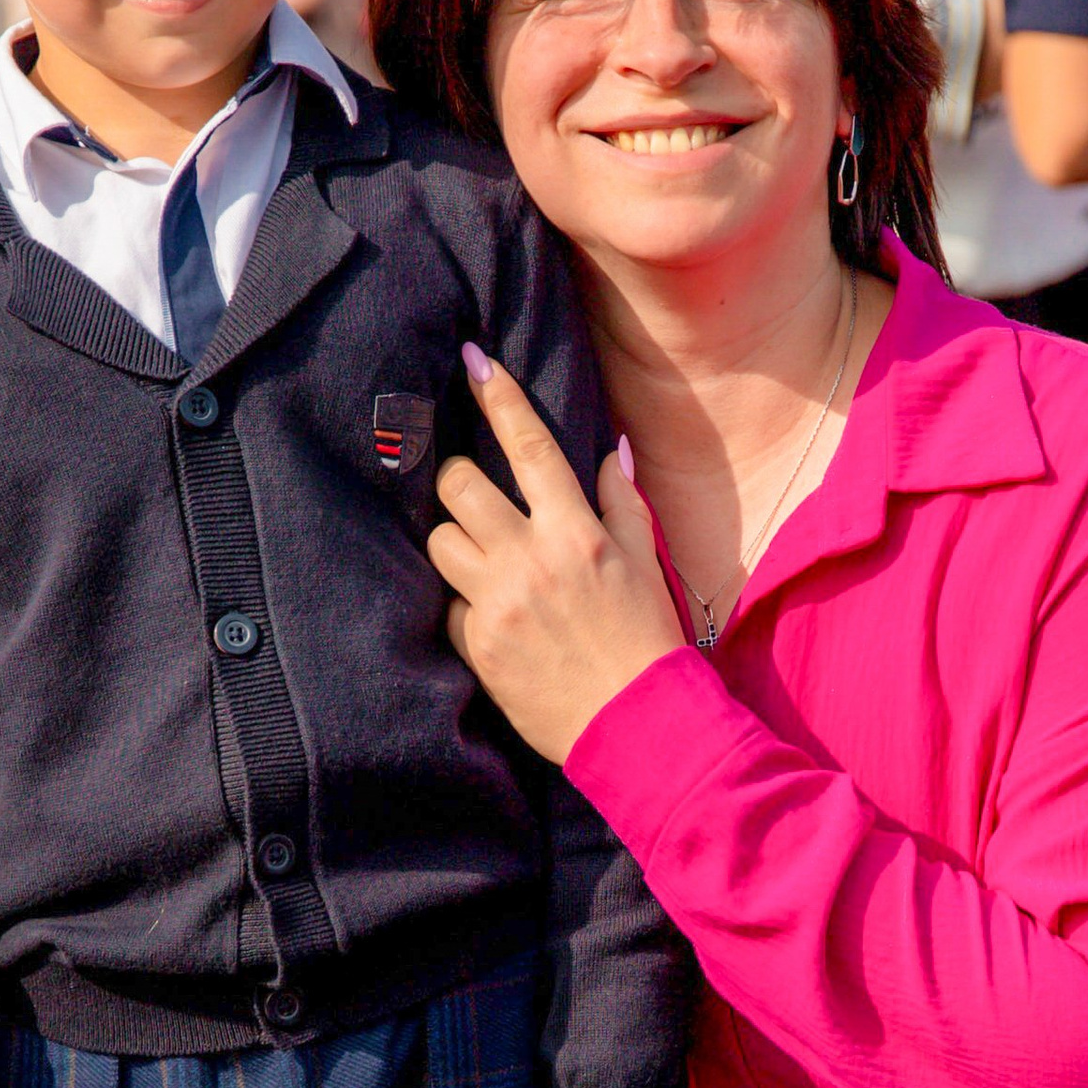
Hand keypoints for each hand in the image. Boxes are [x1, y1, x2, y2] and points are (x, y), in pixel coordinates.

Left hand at [428, 349, 684, 762]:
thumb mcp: (646, 565)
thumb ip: (622, 503)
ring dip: (454, 542)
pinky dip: (462, 603)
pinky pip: (446, 603)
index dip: (499, 396)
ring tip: (483, 560)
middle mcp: (531, 560)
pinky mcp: (476, 646)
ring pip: (439, 541)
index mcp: (577, 533)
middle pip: (458, 486)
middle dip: (458, 480)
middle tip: (474, 495)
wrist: (636, 726)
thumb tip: (608, 450)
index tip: (474, 361)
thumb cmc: (648, 641)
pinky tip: (492, 617)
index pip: (530, 446)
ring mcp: (498, 603)